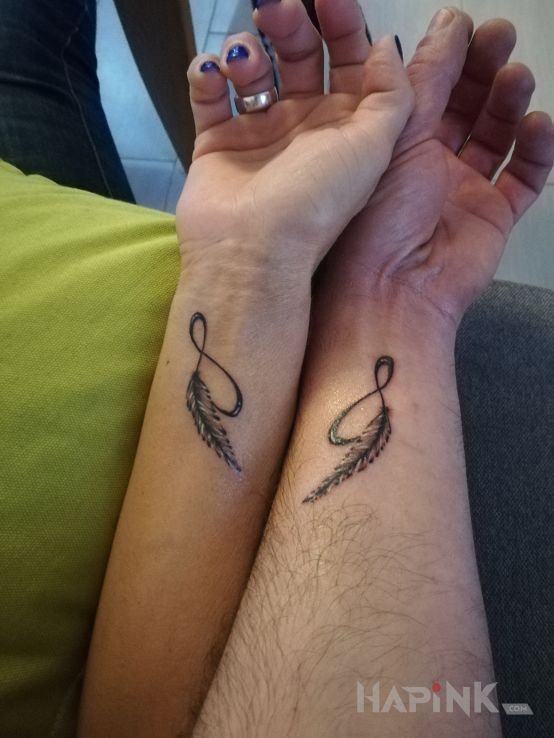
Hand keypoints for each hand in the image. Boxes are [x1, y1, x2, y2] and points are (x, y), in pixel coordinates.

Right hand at [177, 0, 412, 282]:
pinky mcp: (217, 143)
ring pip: (252, 70)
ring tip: (241, 59)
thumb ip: (391, 92)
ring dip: (246, 50)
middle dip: (289, 25)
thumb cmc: (315, 203)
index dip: (341, 20)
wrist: (252, 254)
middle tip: (274, 10)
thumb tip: (386, 46)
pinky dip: (205, 75)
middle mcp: (303, 126)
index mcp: (345, 125)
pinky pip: (208, 95)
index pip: (348, 57)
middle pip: (298, 54)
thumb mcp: (375, 147)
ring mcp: (258, 134)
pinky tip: (211, 74)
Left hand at [319, 8, 553, 324]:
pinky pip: (524, 177)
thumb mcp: (394, 138)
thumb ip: (418, 83)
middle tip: (500, 38)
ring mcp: (461, 191)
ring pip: (496, 135)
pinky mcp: (491, 216)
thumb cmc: (371, 225)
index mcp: (394, 148)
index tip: (467, 25)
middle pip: (465, 106)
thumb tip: (432, 32)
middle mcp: (427, 167)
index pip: (428, 89)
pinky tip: (538, 124)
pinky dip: (536, 149)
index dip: (448, 55)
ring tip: (516, 79)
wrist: (391, 291)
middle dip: (483, 69)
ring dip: (509, 102)